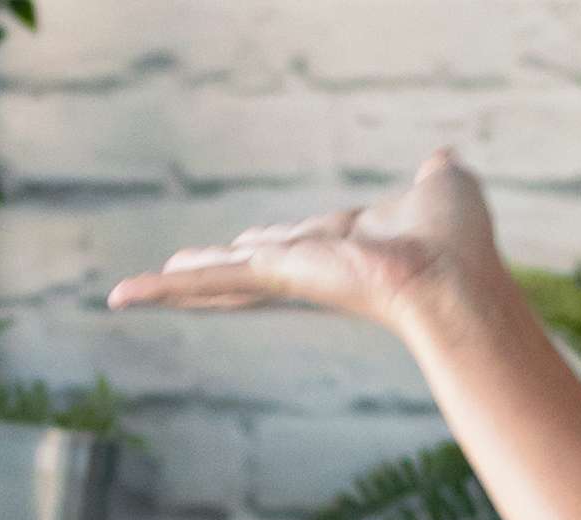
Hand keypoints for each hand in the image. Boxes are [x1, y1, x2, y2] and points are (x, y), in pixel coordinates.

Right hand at [103, 150, 511, 334]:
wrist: (456, 277)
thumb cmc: (458, 243)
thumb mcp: (442, 190)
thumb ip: (435, 178)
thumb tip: (444, 162)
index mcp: (345, 248)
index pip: (296, 244)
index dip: (271, 244)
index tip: (249, 247)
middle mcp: (312, 266)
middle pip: (248, 267)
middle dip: (212, 272)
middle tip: (174, 274)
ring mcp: (289, 275)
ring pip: (220, 280)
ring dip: (173, 286)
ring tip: (126, 296)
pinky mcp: (273, 277)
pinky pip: (208, 281)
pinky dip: (163, 289)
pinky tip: (122, 296)